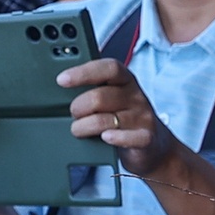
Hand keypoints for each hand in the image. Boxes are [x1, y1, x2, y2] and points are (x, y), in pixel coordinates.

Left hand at [57, 56, 184, 177]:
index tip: (62, 79)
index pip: (109, 68)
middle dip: (77, 108)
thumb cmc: (123, 118)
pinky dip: (114, 138)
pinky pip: (128, 137)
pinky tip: (105, 137)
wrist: (152, 145)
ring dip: (83, 128)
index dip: (84, 72)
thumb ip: (92, 89)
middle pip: (99, 97)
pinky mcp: (145, 138)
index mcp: (125, 82)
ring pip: (104, 120)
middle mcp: (135, 97)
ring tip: (80, 130)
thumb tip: (62, 82)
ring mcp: (141, 117)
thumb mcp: (110, 99)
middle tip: (74, 115)